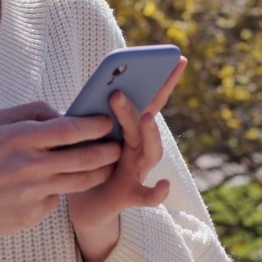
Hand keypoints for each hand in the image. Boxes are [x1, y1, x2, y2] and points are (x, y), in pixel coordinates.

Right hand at [0, 101, 121, 261]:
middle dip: (108, 150)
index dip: (94, 125)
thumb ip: (32, 111)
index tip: (107, 122)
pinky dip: (64, 190)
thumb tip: (65, 112)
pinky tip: (63, 183)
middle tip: (118, 145)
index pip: (69, 129)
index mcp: (18, 137)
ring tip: (107, 164)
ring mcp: (32, 193)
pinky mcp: (34, 214)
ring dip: (100, 171)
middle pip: (84, 157)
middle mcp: (28, 165)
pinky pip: (59, 198)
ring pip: (81, 181)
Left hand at [67, 56, 186, 261]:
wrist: (84, 204)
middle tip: (119, 89)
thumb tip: (94, 89)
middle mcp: (139, 146)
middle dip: (138, 103)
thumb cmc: (86, 163)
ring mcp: (138, 170)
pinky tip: (164, 185)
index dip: (164, 80)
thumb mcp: (85, 135)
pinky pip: (147, 195)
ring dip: (149, 134)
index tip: (177, 57)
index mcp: (130, 128)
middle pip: (146, 122)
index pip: (149, 100)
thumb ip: (91, 117)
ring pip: (150, 151)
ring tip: (147, 118)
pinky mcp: (130, 195)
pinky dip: (158, 192)